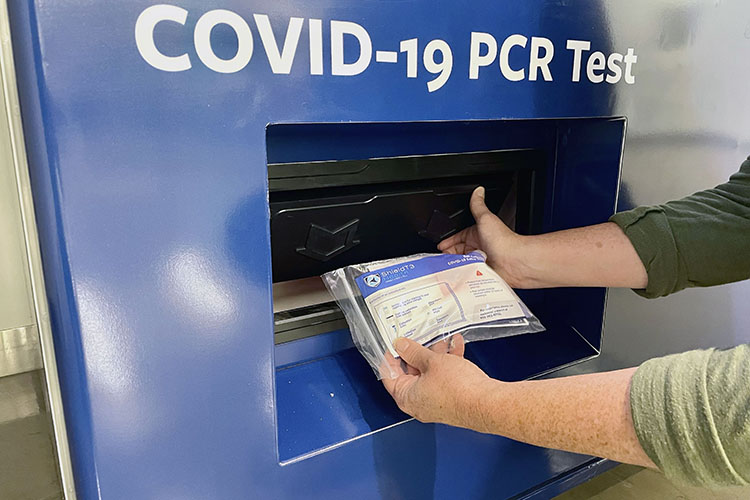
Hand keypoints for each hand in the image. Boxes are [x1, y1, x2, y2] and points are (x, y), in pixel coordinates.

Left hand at [381, 335, 495, 431]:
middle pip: (411, 372)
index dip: (390, 356)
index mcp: (406, 396)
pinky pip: (444, 378)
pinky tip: (456, 347)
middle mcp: (418, 402)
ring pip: (430, 373)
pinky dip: (448, 363)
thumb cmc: (458, 389)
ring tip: (443, 340)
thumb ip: (414, 352)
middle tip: (420, 337)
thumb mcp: (432, 362)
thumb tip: (401, 345)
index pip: (389, 374)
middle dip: (418, 351)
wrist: (486, 404)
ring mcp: (434, 402)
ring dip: (436, 355)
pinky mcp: (450, 399)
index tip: (394, 343)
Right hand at [438, 186, 526, 286]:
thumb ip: (478, 205)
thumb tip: (478, 190)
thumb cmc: (502, 240)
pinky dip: (461, 274)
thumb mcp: (485, 218)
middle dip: (448, 255)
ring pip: (461, 263)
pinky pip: (467, 274)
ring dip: (455, 265)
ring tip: (448, 266)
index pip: (458, 238)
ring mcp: (480, 261)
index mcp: (478, 235)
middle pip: (458, 252)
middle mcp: (479, 248)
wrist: (513, 261)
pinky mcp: (481, 273)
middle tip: (441, 258)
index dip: (448, 242)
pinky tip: (458, 274)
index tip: (439, 247)